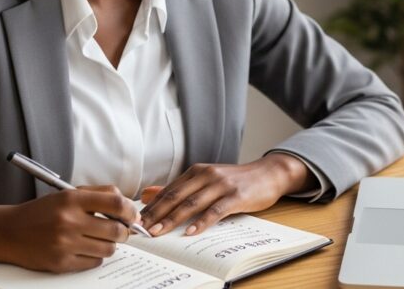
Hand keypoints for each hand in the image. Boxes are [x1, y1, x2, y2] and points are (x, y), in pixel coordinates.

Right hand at [0, 185, 138, 272]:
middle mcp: (68, 221)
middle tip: (121, 230)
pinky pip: (94, 262)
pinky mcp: (61, 263)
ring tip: (99, 239)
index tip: (133, 215)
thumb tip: (128, 207)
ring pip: (108, 248)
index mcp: (71, 199)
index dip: (130, 210)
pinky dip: (95, 256)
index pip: (115, 202)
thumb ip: (97, 195)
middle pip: (116, 229)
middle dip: (124, 231)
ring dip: (109, 244)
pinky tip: (85, 249)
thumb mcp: (66, 194)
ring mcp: (65, 244)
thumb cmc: (41, 212)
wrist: (8, 231)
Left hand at [138, 153, 311, 236]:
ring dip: (172, 219)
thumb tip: (148, 194)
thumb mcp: (206, 180)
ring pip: (191, 203)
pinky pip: (215, 210)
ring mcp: (221, 185)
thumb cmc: (235, 180)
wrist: (268, 173)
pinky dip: (202, 222)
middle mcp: (206, 175)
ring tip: (158, 232)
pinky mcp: (236, 196)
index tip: (135, 220)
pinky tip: (191, 232)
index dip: (150, 206)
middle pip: (175, 197)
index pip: (168, 191)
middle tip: (140, 229)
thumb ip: (179, 188)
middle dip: (155, 214)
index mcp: (196, 171)